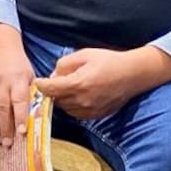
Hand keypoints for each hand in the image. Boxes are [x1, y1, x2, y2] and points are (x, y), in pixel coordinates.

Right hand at [0, 19, 35, 147]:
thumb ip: (32, 95)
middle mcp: (0, 81)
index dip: (20, 118)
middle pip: (1, 107)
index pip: (19, 101)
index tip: (22, 133)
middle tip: (8, 143)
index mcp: (18, 78)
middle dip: (5, 127)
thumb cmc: (19, 66)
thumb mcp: (30, 76)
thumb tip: (35, 119)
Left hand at [35, 46, 170, 119]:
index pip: (51, 89)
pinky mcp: (97, 115)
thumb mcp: (83, 55)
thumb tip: (53, 75)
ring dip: (62, 100)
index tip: (37, 82)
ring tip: (67, 88)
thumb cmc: (109, 61)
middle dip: (52, 92)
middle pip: (57, 100)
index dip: (41, 86)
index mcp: (79, 84)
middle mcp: (83, 100)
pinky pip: (77, 113)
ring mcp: (91, 110)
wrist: (134, 74)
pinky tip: (77, 95)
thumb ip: (64, 64)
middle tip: (52, 83)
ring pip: (66, 108)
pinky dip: (72, 106)